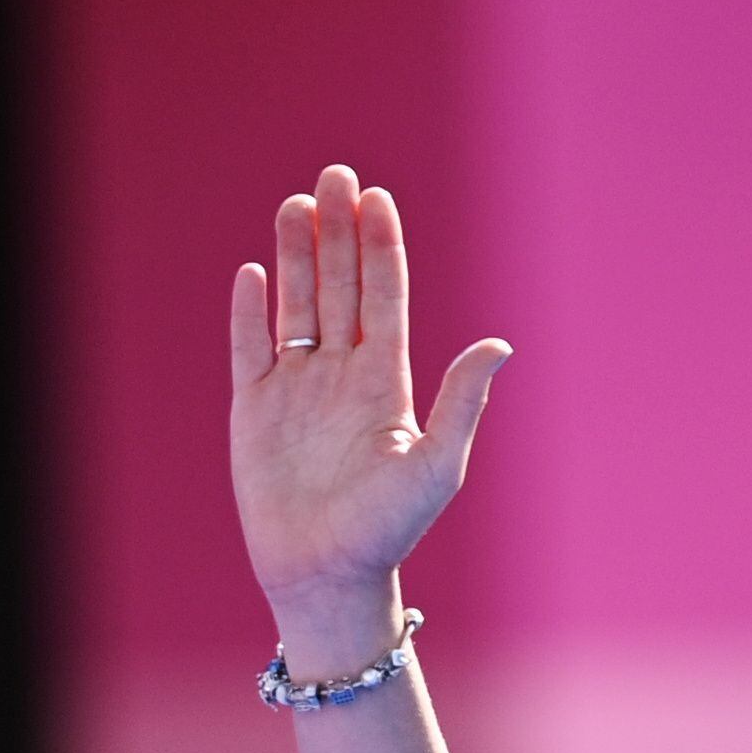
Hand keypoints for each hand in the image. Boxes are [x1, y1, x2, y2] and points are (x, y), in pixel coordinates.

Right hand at [229, 166, 510, 674]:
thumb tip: (501, 343)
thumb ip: (463, 400)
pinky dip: (250, 311)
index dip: (381, 245)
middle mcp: (341, 375)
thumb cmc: (387, 531)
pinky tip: (253, 273)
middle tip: (336, 175)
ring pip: (296, 304)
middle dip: (338, 231)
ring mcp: (296, 390)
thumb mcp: (436, 465)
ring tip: (296, 205)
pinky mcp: (254, 411)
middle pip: (341, 285)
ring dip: (296, 255)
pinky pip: (249, 349)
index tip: (376, 196)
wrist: (325, 577)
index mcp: (385, 380)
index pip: (384, 295)